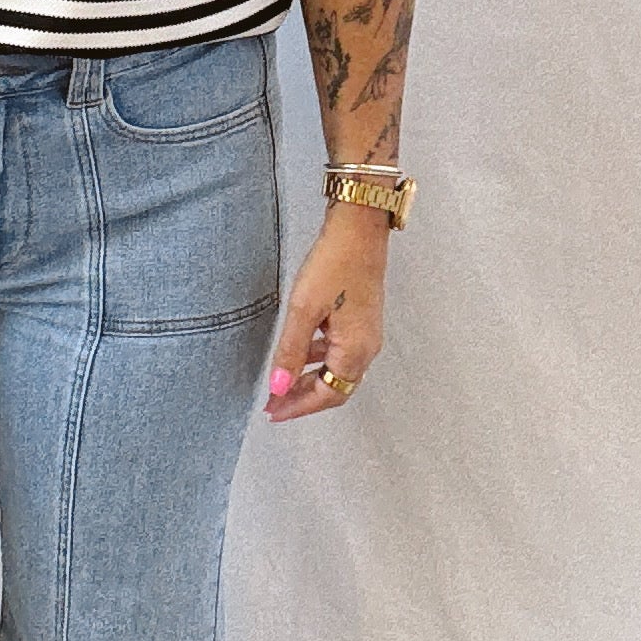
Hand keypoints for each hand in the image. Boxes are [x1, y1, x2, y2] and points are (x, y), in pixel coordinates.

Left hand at [265, 212, 387, 420]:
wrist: (359, 229)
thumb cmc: (335, 263)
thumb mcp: (304, 309)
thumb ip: (290, 351)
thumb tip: (279, 386)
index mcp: (355, 351)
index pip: (327, 395)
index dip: (298, 407)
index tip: (273, 411)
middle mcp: (367, 348)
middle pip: (335, 389)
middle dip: (303, 399)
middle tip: (274, 404)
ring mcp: (367, 335)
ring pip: (337, 372)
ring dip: (310, 381)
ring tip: (282, 382)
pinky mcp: (362, 321)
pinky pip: (340, 353)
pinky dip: (319, 361)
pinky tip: (302, 352)